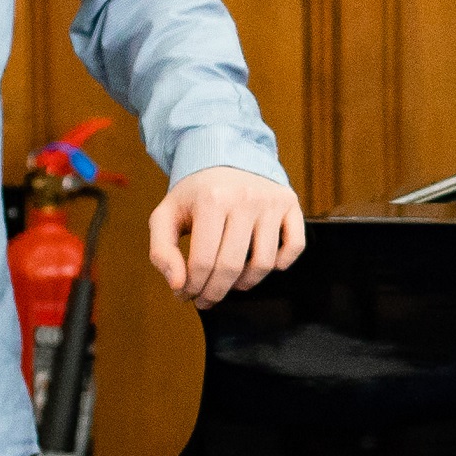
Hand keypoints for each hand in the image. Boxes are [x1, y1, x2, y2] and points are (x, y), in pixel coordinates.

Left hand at [150, 165, 305, 307]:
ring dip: (244, 284)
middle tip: (205, 299)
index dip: (191, 287)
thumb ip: (161, 251)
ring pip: (264, 263)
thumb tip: (178, 285)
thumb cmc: (195, 194)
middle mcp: (245, 198)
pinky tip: (259, 264)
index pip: (202, 262)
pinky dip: (280, 264)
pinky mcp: (290, 204)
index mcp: (211, 199)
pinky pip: (294, 247)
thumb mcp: (166, 215)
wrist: (225, 155)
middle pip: (231, 267)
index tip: (185, 294)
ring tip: (229, 284)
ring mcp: (271, 201)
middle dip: (214, 292)